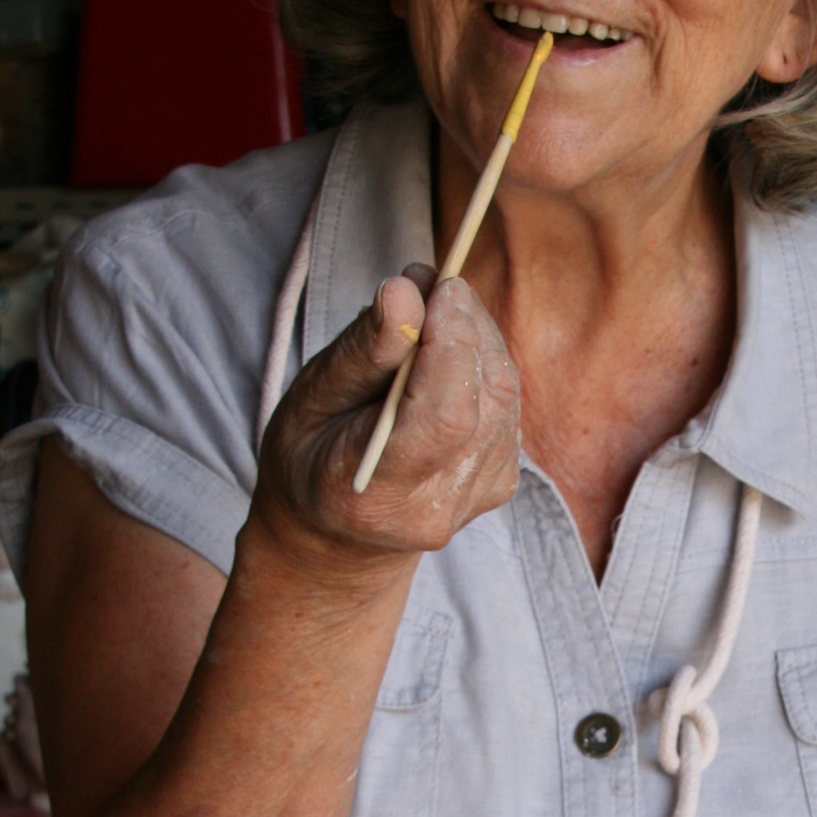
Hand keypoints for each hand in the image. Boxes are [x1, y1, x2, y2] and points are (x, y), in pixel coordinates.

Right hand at [253, 268, 520, 562]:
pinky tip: (444, 355)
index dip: (452, 340)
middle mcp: (440, 506)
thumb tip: (407, 288)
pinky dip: (480, 363)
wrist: (336, 535)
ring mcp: (478, 498)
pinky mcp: (501, 481)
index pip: (446, 416)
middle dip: (465, 325)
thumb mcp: (310, 401)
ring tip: (430, 311)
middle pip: (485, 399)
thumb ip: (362, 350)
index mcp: (381, 496)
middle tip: (430, 282)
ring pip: (502, 394)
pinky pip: (505, 403)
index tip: (437, 282)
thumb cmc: (312, 458)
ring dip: (474, 337)